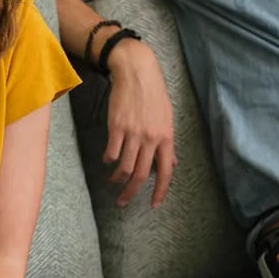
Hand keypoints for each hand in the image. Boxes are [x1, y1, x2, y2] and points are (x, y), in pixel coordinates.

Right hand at [99, 33, 176, 207]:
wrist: (136, 72)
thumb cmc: (153, 94)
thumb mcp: (167, 118)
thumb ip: (167, 143)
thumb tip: (171, 163)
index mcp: (166, 138)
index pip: (165, 172)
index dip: (160, 191)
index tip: (154, 205)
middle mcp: (150, 139)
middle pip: (140, 175)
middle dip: (130, 192)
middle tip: (123, 201)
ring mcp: (133, 133)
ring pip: (124, 166)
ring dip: (117, 178)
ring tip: (112, 182)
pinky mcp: (116, 127)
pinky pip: (112, 151)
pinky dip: (108, 160)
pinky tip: (107, 160)